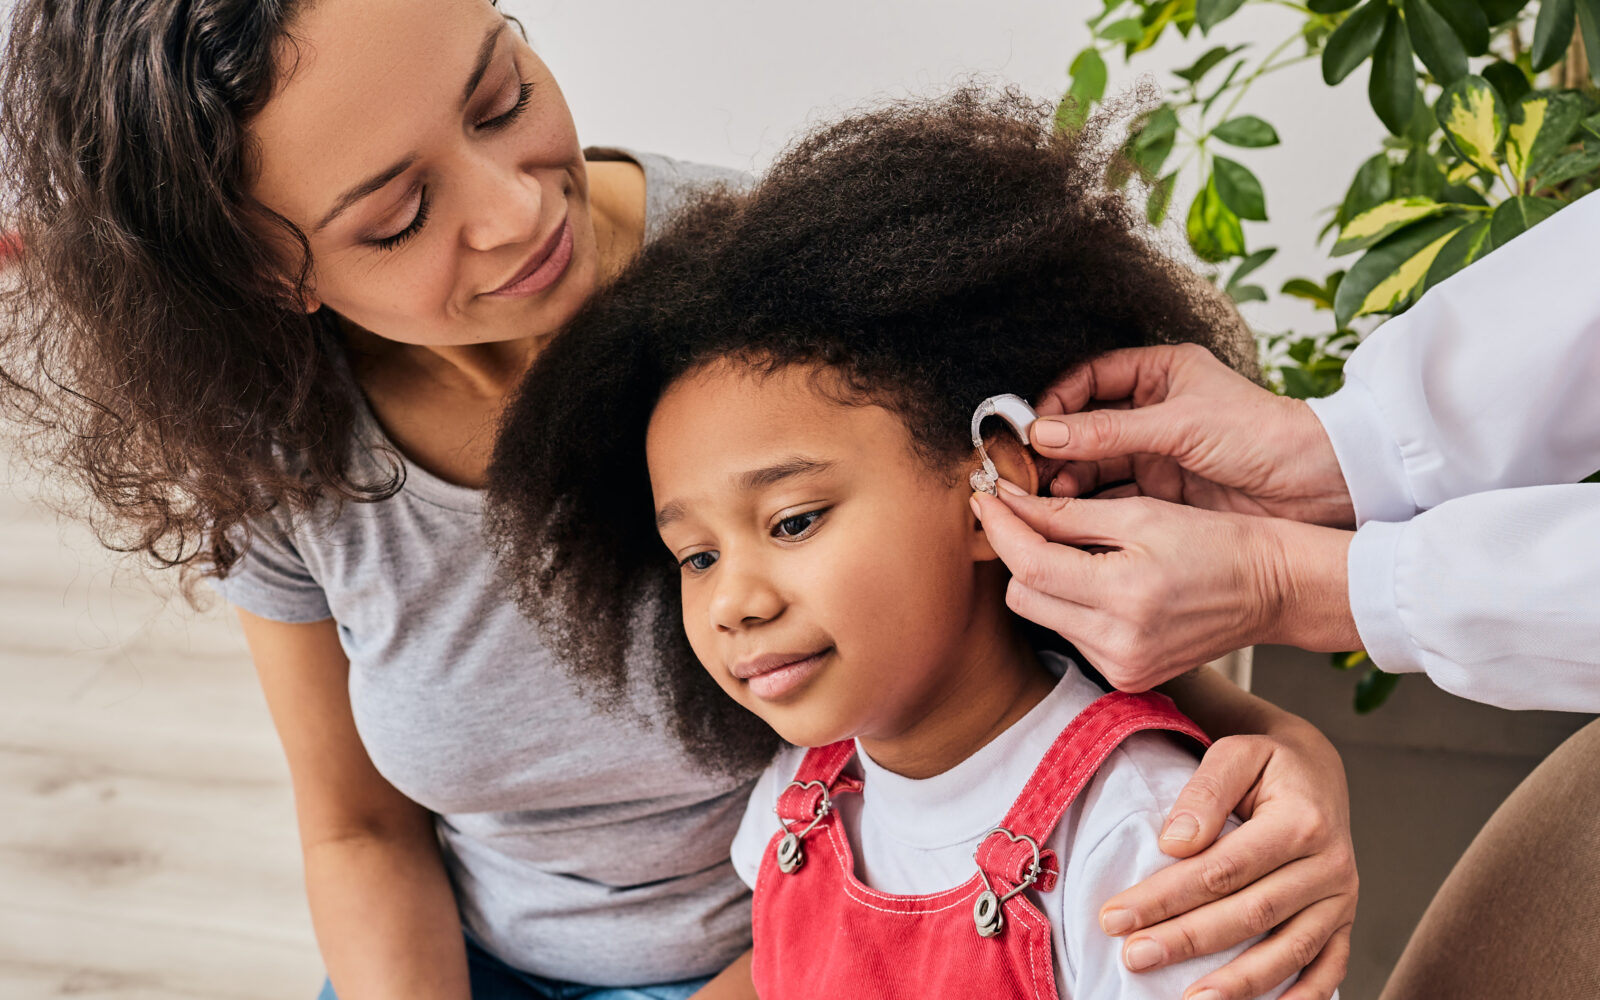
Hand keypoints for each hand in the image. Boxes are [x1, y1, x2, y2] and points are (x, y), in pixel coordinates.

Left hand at [971, 488, 1357, 690]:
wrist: (1270, 589)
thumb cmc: (1214, 541)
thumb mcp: (1140, 513)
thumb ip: (1066, 514)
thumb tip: (1006, 502)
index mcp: (1125, 596)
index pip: (1029, 565)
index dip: (1000, 528)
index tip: (986, 498)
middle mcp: (1118, 643)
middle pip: (1023, 596)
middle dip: (1021, 553)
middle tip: (1030, 516)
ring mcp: (1122, 667)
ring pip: (1043, 615)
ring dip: (1046, 579)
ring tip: (1080, 549)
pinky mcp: (1126, 677)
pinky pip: (1071, 635)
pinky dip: (1073, 605)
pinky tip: (1102, 582)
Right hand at [1031, 344, 1354, 527]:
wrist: (1318, 487)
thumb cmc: (1264, 436)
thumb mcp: (1181, 425)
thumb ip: (1109, 430)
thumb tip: (1044, 433)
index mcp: (1162, 373)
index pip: (1090, 379)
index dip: (1057, 400)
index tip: (1032, 427)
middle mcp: (1155, 411)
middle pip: (1085, 425)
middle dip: (1055, 447)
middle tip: (1029, 470)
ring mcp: (1158, 453)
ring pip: (1095, 463)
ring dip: (1069, 478)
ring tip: (1050, 495)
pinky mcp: (1164, 492)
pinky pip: (1114, 495)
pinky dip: (1090, 504)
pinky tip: (1072, 514)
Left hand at [1100, 721, 1356, 999]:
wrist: (1317, 770)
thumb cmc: (1266, 763)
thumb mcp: (1235, 752)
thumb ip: (1204, 792)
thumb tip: (1175, 843)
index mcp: (1301, 821)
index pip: (1223, 869)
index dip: (1167, 896)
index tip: (1116, 916)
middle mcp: (1329, 866)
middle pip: (1250, 914)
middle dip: (1187, 940)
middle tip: (1134, 956)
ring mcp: (1341, 900)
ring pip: (1288, 951)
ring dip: (1238, 983)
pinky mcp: (1344, 922)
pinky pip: (1328, 969)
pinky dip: (1302, 999)